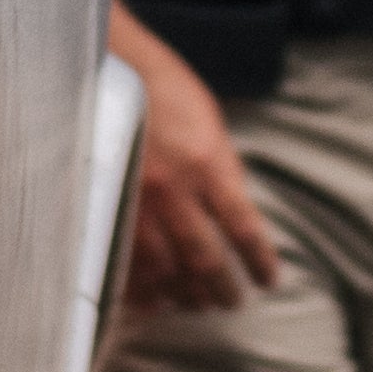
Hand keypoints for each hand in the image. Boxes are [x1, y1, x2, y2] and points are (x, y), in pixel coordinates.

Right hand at [114, 19, 283, 314]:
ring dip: (184, 294)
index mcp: (208, 164)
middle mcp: (173, 188)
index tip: (268, 281)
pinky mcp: (104, 205)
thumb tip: (235, 223)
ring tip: (196, 305)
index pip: (244, 229)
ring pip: (164, 268)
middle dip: (222, 289)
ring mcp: (134, 199)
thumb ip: (223, 174)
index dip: (259, 261)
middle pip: (205, 259)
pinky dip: (141, 288)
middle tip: (231, 302)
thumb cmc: (167, 91)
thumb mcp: (210, 126)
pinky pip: (124, 261)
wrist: (111, 66)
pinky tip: (153, 302)